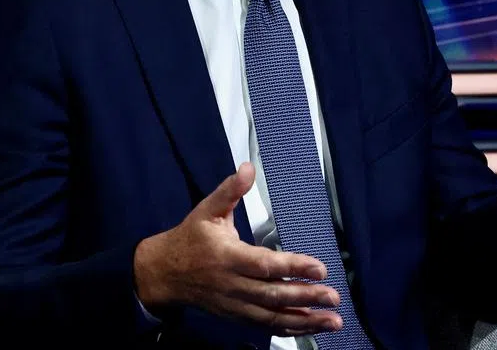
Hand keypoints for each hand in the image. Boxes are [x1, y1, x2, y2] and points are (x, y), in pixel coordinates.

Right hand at [133, 162, 342, 335]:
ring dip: (305, 320)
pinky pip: (265, 326)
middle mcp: (233, 285)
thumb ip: (230, 190)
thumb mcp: (206, 209)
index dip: (293, 267)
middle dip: (306, 297)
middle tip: (334, 297)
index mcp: (228, 257)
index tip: (319, 268)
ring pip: (272, 316)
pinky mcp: (236, 316)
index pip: (265, 264)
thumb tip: (248, 167)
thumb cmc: (190, 238)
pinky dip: (290, 329)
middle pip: (273, 294)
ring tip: (333, 320)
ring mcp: (235, 304)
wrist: (163, 273)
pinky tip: (311, 327)